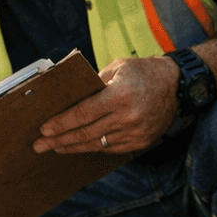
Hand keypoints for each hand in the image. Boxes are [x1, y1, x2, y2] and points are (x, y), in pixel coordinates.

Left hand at [34, 55, 181, 154]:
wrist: (176, 86)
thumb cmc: (143, 72)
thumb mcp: (118, 68)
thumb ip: (94, 83)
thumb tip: (70, 98)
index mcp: (120, 95)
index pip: (82, 114)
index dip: (61, 123)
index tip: (44, 129)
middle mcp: (128, 117)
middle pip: (86, 133)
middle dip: (59, 140)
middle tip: (40, 145)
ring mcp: (136, 132)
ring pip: (97, 144)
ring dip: (73, 147)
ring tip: (55, 148)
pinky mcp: (141, 141)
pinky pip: (111, 148)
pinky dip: (93, 147)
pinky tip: (80, 145)